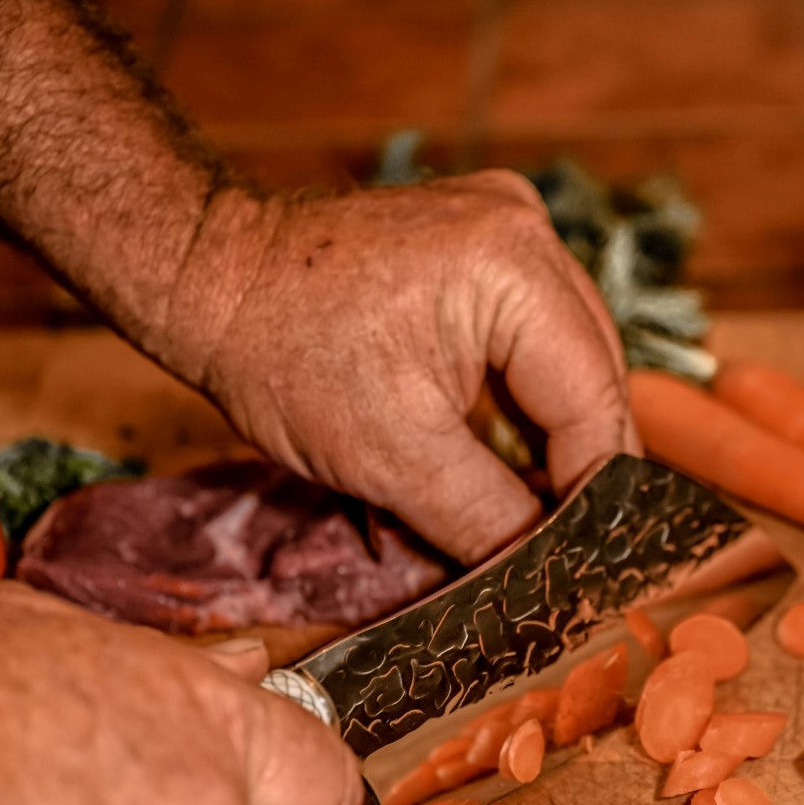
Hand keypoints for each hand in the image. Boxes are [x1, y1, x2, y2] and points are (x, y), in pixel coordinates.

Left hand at [160, 170, 640, 562]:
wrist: (207, 279)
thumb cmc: (281, 356)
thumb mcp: (394, 460)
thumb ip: (490, 521)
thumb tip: (554, 576)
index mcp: (517, 269)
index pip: (595, 403)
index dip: (594, 496)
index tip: (585, 565)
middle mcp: (528, 232)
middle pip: (595, 377)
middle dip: (578, 468)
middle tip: (567, 551)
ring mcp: (508, 228)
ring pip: (569, 361)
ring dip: (553, 438)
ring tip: (535, 512)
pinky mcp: (483, 245)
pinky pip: (533, 336)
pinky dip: (523, 399)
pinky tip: (505, 454)